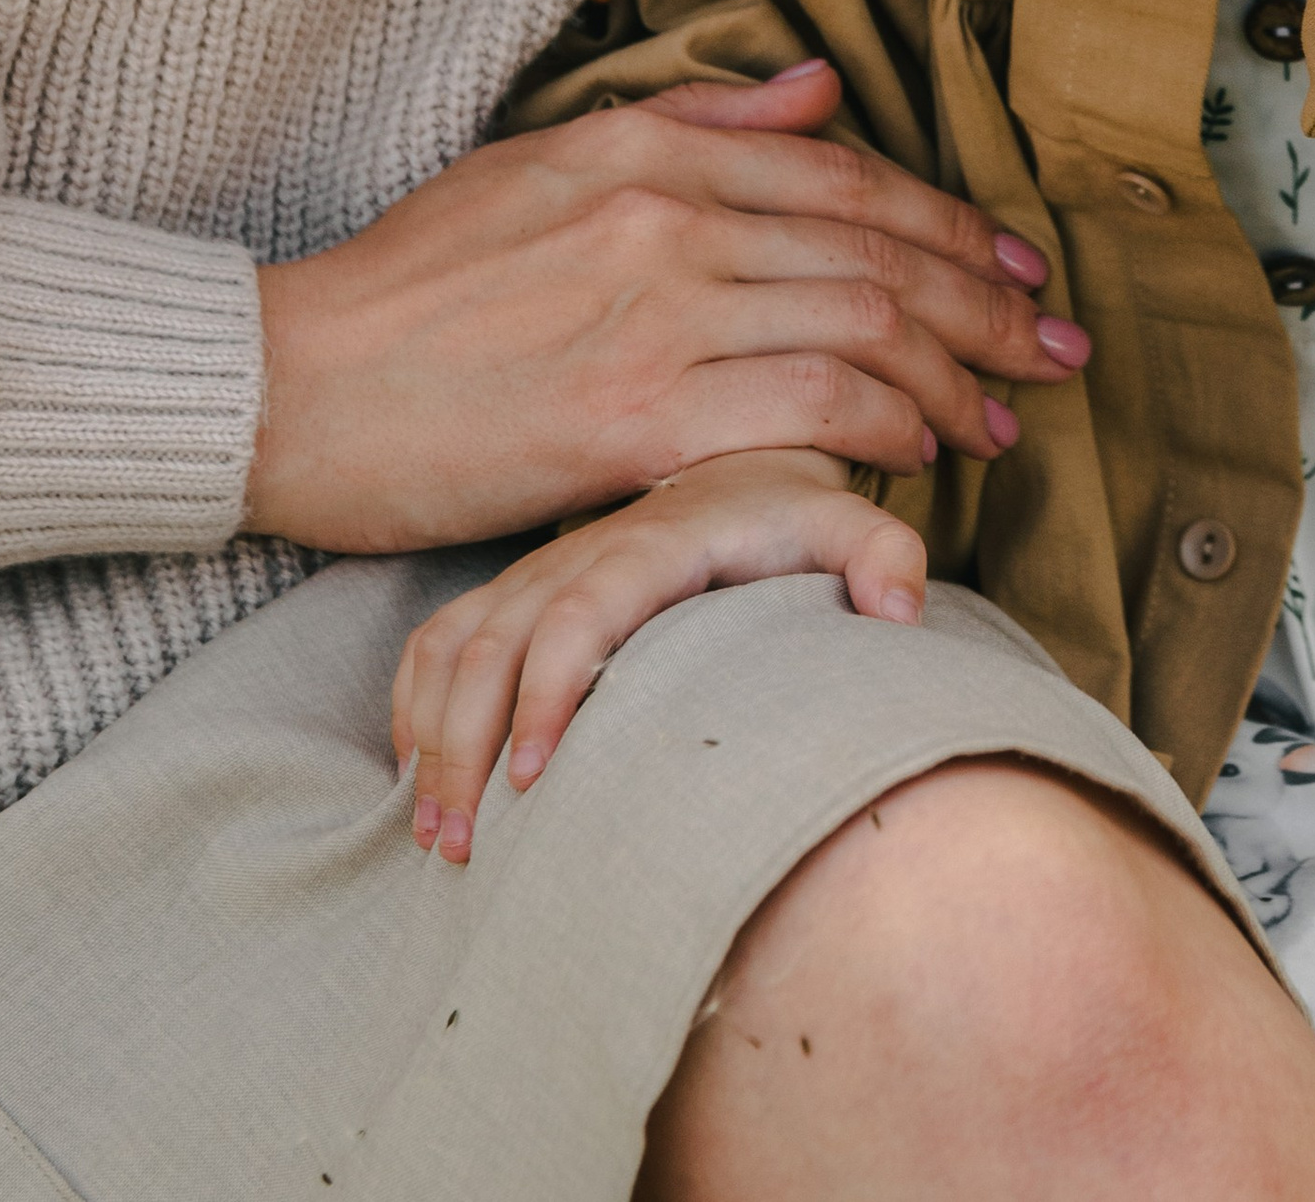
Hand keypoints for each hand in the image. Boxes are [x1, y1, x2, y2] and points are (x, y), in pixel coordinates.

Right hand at [249, 62, 1086, 550]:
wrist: (294, 383)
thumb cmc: (409, 284)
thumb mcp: (542, 160)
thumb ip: (693, 122)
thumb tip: (817, 88)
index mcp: (653, 154)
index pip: (848, 178)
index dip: (951, 226)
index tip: (1016, 271)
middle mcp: (670, 220)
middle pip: (878, 252)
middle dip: (986, 304)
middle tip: (1051, 351)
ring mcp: (658, 315)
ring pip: (863, 328)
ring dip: (955, 375)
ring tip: (1000, 418)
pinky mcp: (634, 418)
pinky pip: (805, 409)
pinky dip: (883, 426)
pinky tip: (917, 453)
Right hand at [392, 448, 925, 864]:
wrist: (744, 464)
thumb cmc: (794, 513)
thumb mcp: (849, 524)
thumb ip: (885, 553)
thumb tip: (901, 611)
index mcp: (648, 545)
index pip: (578, 614)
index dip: (548, 693)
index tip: (534, 781)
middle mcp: (575, 557)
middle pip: (490, 645)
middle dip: (464, 747)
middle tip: (459, 849)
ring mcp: (534, 575)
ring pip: (450, 648)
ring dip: (430, 740)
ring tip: (434, 840)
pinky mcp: (513, 594)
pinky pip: (434, 644)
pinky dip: (413, 709)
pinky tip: (418, 781)